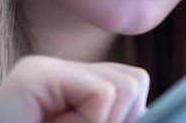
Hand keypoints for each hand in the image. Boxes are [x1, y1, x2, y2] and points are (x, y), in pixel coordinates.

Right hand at [0, 56, 149, 122]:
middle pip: (134, 81)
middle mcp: (59, 71)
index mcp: (74, 87)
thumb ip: (117, 120)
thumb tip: (151, 113)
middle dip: (117, 121)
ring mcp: (44, 69)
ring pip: (125, 87)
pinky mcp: (33, 75)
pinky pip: (101, 95)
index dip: (127, 119)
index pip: (132, 85)